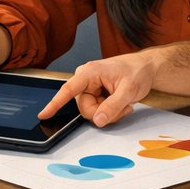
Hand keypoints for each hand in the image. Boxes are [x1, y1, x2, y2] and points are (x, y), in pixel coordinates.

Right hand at [38, 54, 155, 126]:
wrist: (146, 69)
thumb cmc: (137, 72)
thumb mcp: (129, 90)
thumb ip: (112, 106)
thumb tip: (97, 120)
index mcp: (89, 73)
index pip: (68, 90)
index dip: (55, 103)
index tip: (43, 113)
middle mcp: (86, 79)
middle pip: (85, 108)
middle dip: (104, 112)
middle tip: (122, 106)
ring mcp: (90, 87)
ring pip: (92, 112)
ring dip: (109, 112)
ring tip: (123, 103)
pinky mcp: (95, 94)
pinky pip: (97, 111)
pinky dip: (110, 111)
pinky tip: (120, 103)